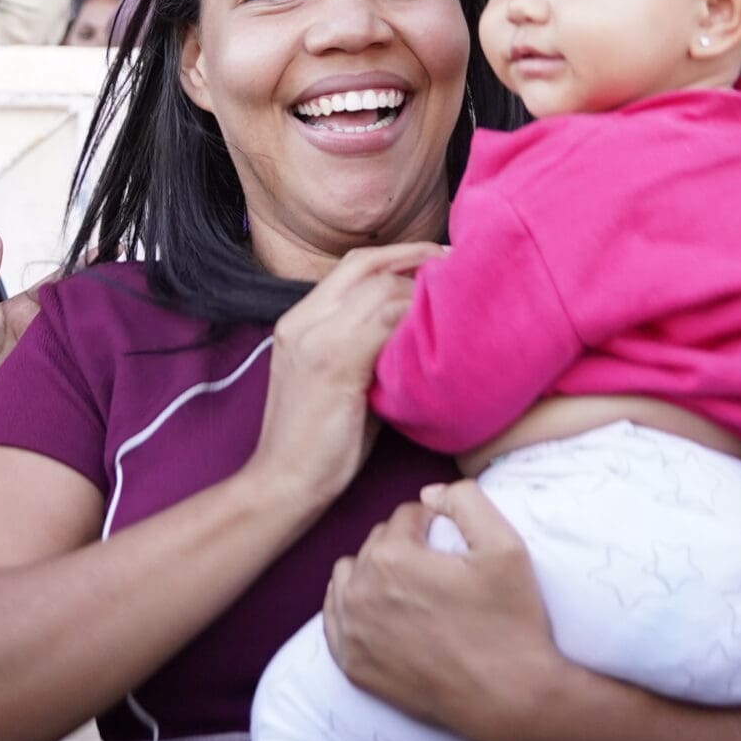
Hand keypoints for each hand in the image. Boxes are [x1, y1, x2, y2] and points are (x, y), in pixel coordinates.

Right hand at [250, 243, 439, 505]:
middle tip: (457, 266)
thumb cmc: (319, 441)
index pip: (353, 266)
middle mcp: (302, 321)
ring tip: (455, 298)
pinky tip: (440, 330)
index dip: (398, 257)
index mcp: (298, 321)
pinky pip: (384, 323)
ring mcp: (315, 340)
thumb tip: (418, 329)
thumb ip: (368, 347)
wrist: (283, 483)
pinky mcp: (333, 364)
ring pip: (379, 289)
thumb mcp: (340, 380)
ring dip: (421, 291)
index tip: (437, 262)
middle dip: (416, 259)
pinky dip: (415, 320)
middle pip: (366, 266)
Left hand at [324, 481, 556, 740]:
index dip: (434, 524)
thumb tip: (428, 493)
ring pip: (349, 578)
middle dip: (404, 548)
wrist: (509, 699)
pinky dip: (356, 611)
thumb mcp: (506, 545)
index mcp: (391, 558)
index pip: (405, 516)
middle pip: (376, 544)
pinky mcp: (352, 667)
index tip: (454, 547)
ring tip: (412, 591)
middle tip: (439, 572)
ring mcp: (351, 634)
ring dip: (374, 574)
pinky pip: (337, 620)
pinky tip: (386, 615)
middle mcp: (359, 593)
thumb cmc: (511, 623)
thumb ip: (465, 499)